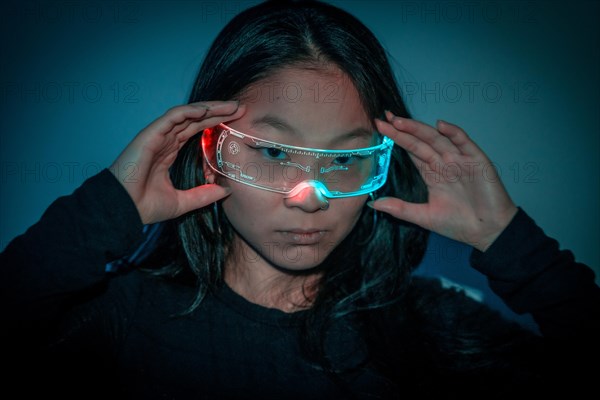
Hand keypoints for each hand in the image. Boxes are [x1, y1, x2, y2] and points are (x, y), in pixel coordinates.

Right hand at [110, 101, 244, 224]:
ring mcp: (157, 136)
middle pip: (195, 119)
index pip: (197, 131)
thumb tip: (226, 191)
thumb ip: (203, 195)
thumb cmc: (144, 206)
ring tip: (230, 106)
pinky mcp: (150, 135)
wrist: (122, 211)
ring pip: (187, 114)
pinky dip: (188, 111)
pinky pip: (171, 117)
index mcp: (170, 152)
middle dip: (218, 112)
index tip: (236, 121)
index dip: (215, 123)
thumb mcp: (182, 202)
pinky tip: (206, 110)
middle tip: (240, 108)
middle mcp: (165, 141)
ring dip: (209, 108)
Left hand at [372, 111, 517, 251]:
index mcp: (431, 173)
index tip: (380, 128)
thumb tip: (374, 205)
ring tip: (400, 121)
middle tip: (384, 119)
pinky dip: (453, 133)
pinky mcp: (476, 161)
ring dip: (419, 129)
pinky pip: (464, 143)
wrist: (488, 232)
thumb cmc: (459, 224)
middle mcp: (444, 163)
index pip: (411, 151)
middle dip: (402, 130)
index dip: (396, 139)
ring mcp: (459, 160)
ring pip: (436, 139)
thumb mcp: (424, 217)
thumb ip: (400, 209)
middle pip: (419, 141)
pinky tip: (440, 126)